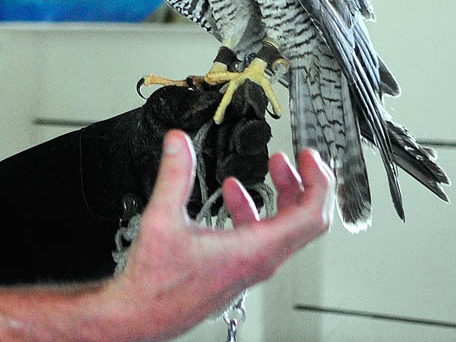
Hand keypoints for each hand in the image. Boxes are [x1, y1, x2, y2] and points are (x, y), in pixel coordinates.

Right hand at [105, 130, 333, 341]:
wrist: (142, 316)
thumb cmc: (155, 283)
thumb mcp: (162, 218)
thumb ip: (174, 174)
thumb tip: (179, 142)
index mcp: (253, 250)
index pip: (309, 217)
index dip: (317, 183)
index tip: (310, 158)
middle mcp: (258, 261)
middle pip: (303, 220)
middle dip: (304, 182)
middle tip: (299, 158)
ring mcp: (249, 266)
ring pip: (284, 227)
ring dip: (283, 193)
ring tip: (274, 166)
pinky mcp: (236, 267)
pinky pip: (260, 234)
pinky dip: (254, 208)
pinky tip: (232, 192)